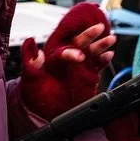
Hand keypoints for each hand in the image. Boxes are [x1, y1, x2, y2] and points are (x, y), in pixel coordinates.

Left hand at [20, 3, 115, 120]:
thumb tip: (29, 42)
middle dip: (89, 35)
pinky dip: (104, 59)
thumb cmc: (37, 95)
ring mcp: (80, 66)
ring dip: (101, 44)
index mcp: (53, 56)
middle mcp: (68, 58)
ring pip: (91, 51)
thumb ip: (30, 62)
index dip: (72, 51)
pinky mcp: (89, 74)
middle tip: (98, 28)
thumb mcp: (30, 79)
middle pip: (79, 43)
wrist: (49, 112)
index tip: (80, 57)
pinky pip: (98, 64)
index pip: (63, 49)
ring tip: (110, 39)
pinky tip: (109, 55)